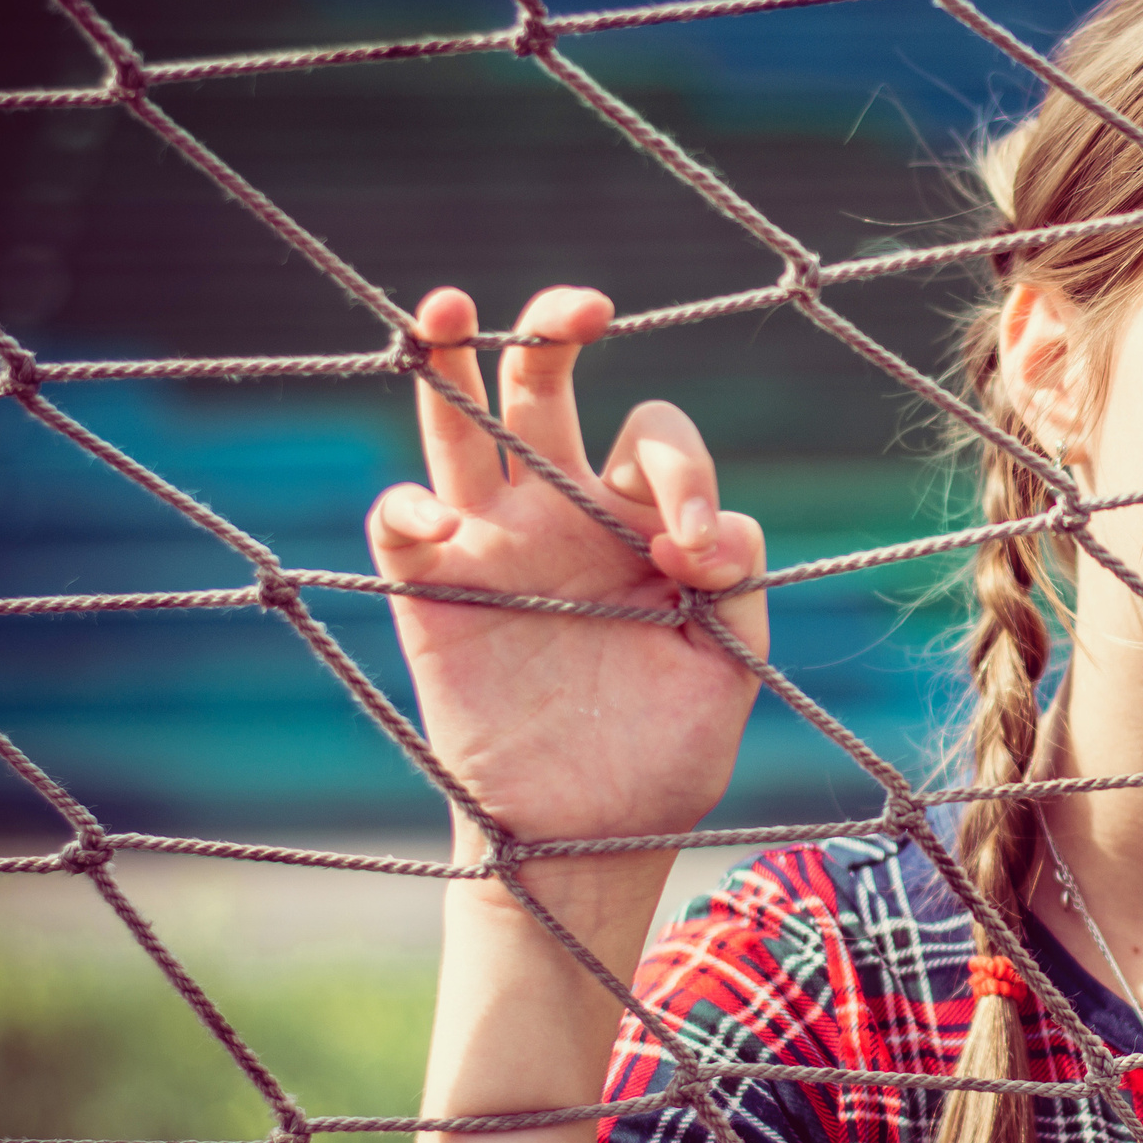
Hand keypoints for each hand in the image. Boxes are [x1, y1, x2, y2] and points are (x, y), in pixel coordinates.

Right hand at [366, 286, 767, 857]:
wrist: (596, 836)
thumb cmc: (668, 745)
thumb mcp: (734, 664)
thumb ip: (740, 586)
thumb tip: (710, 530)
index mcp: (641, 519)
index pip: (653, 441)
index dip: (681, 471)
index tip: (695, 552)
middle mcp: (561, 512)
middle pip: (543, 391)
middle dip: (557, 330)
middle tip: (588, 307)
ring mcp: (492, 546)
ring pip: (456, 428)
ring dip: (448, 362)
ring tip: (450, 306)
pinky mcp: (434, 595)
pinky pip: (402, 525)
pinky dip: (409, 509)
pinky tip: (437, 519)